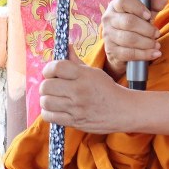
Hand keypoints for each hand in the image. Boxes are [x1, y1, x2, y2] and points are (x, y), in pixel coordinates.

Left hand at [40, 55, 168, 134]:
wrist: (122, 110)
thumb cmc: (106, 89)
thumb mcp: (93, 72)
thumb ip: (75, 61)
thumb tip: (65, 46)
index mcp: (83, 75)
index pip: (56, 67)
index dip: (48, 69)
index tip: (50, 72)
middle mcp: (79, 91)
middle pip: (47, 86)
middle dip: (46, 85)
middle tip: (52, 87)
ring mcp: (76, 107)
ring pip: (46, 102)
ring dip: (46, 99)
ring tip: (53, 98)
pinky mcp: (74, 121)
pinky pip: (49, 116)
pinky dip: (48, 112)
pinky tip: (55, 109)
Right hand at [101, 0, 166, 78]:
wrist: (122, 45)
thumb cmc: (135, 24)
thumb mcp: (144, 13)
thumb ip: (153, 5)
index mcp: (116, 5)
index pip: (123, 1)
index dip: (138, 8)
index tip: (149, 15)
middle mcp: (109, 18)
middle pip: (128, 22)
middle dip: (147, 29)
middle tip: (157, 33)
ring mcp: (108, 35)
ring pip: (129, 39)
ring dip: (146, 43)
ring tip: (157, 44)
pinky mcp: (111, 50)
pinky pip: (128, 53)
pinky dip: (143, 54)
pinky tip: (154, 53)